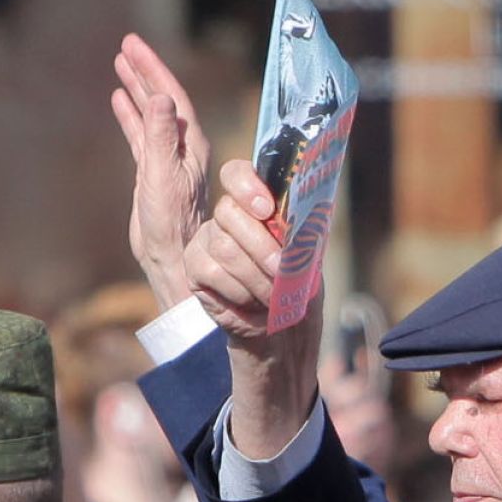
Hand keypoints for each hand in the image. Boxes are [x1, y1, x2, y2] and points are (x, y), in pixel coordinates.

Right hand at [110, 34, 210, 310]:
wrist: (172, 257)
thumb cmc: (172, 222)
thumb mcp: (163, 175)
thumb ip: (161, 137)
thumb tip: (162, 99)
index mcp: (191, 146)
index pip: (173, 96)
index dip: (154, 69)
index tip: (134, 45)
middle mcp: (184, 149)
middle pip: (163, 100)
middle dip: (146, 72)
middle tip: (126, 45)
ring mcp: (169, 160)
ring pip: (152, 115)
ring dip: (138, 90)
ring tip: (121, 65)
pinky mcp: (154, 173)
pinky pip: (142, 135)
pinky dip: (132, 116)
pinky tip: (120, 100)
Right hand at [186, 158, 322, 456]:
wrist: (284, 328)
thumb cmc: (298, 287)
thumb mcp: (307, 257)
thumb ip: (298, 231)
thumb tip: (297, 215)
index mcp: (255, 205)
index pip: (237, 174)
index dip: (246, 186)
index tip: (266, 209)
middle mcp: (226, 217)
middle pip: (229, 214)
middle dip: (262, 248)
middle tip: (283, 273)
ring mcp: (206, 241)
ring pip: (223, 247)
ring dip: (254, 277)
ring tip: (273, 296)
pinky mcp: (195, 269)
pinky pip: (211, 273)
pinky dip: (238, 292)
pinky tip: (251, 304)